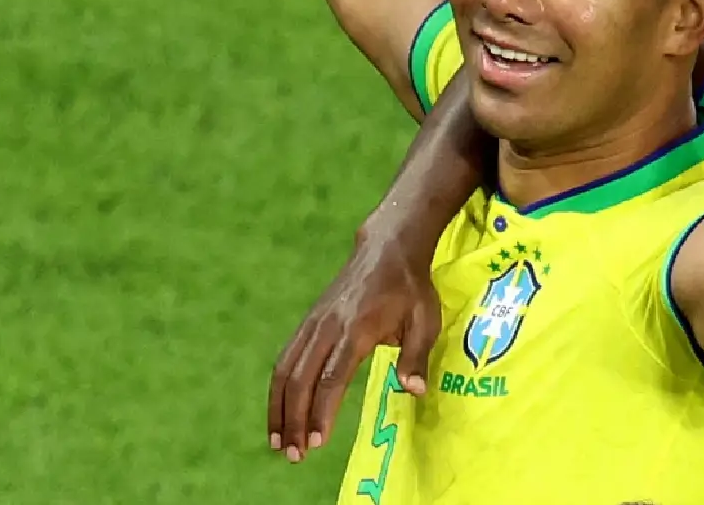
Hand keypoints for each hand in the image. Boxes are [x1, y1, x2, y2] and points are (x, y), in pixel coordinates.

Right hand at [266, 226, 441, 463]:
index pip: (332, 377)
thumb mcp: (425, 319)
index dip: (322, 411)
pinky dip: (278, 389)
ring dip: (279, 408)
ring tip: (279, 443)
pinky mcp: (308, 322)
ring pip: (286, 369)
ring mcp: (314, 322)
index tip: (317, 441)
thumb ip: (416, 357)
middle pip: (301, 378)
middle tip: (294, 455)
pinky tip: (279, 413)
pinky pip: (286, 358)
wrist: (387, 247)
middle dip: (294, 419)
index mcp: (357, 328)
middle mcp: (328, 326)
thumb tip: (412, 391)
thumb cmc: (411, 287)